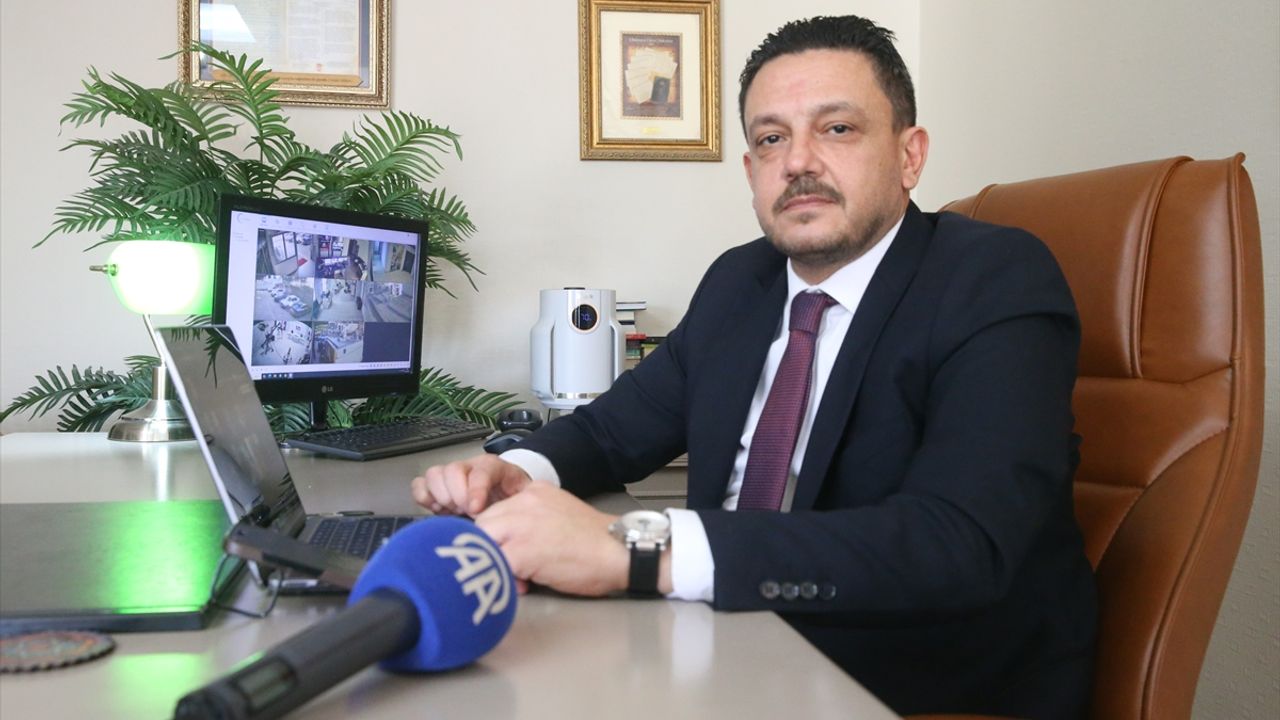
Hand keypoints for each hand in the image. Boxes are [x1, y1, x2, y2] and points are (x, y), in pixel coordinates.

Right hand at [411, 453, 531, 516]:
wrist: (508, 500)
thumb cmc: (513, 503)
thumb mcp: (522, 504)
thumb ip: (515, 511)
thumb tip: (504, 526)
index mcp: (494, 468)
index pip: (481, 471)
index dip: (476, 490)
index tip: (475, 511)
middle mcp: (470, 467)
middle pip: (453, 470)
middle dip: (458, 495)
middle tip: (466, 512)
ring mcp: (451, 476)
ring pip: (435, 474)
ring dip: (441, 496)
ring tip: (454, 511)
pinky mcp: (437, 487)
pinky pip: (420, 484)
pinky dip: (424, 497)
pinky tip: (438, 510)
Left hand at [476, 483, 628, 597]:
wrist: (619, 551)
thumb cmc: (594, 542)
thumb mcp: (558, 515)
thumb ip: (531, 520)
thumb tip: (509, 542)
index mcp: (533, 492)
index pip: (495, 510)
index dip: (498, 534)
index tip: (507, 549)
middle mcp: (523, 503)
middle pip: (483, 524)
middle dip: (490, 547)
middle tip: (508, 566)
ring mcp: (521, 525)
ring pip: (483, 543)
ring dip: (493, 561)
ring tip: (515, 576)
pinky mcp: (523, 551)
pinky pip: (496, 566)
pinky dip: (504, 579)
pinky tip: (522, 585)